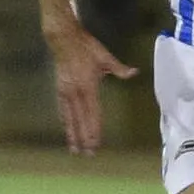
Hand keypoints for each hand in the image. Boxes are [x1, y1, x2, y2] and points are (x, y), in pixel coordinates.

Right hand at [45, 24, 137, 153]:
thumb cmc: (87, 48)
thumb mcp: (105, 57)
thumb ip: (119, 69)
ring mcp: (65, 91)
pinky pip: (62, 109)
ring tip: (74, 149)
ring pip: (69, 118)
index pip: (93, 113)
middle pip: (80, 120)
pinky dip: (65, 122)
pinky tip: (66, 129)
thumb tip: (134, 72)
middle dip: (84, 138)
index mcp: (88, 87)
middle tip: (87, 154)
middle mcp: (75, 93)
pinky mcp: (59, 89)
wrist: (63, 39)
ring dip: (72, 134)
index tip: (95, 143)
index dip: (94, 129)